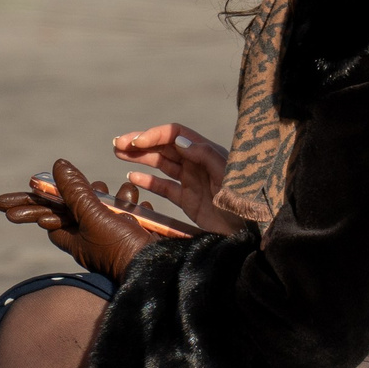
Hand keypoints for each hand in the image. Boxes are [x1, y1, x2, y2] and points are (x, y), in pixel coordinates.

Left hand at [0, 159, 183, 282]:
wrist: (157, 268)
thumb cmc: (121, 248)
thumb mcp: (93, 217)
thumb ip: (76, 192)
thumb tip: (58, 167)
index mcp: (71, 234)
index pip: (41, 213)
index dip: (24, 205)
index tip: (0, 205)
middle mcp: (86, 234)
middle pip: (74, 203)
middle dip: (86, 191)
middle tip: (89, 187)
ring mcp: (108, 233)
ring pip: (104, 202)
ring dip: (115, 196)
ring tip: (124, 200)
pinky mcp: (129, 231)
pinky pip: (126, 210)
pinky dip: (133, 206)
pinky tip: (139, 208)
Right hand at [111, 123, 245, 234]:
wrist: (252, 232)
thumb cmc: (244, 201)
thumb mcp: (227, 175)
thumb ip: (205, 156)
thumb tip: (178, 141)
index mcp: (207, 152)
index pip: (175, 135)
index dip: (153, 135)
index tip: (134, 141)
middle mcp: (198, 163)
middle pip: (164, 147)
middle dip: (140, 144)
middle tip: (116, 144)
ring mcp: (192, 182)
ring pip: (161, 165)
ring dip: (140, 158)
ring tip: (118, 154)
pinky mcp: (189, 201)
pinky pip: (166, 188)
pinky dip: (149, 181)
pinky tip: (134, 177)